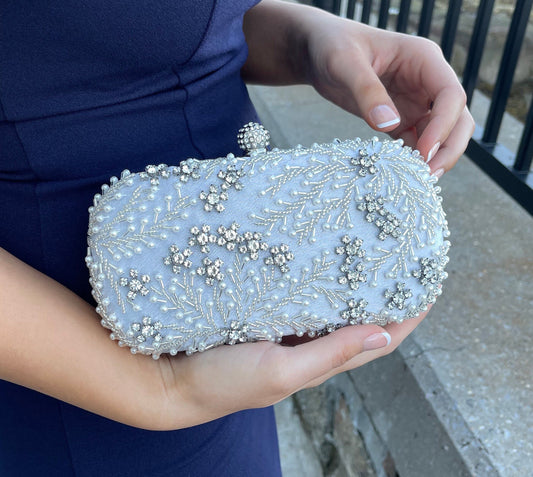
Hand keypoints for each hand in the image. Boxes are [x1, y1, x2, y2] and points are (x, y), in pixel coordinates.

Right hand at [1, 247, 425, 430]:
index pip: (378, 336)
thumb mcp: (282, 371)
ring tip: (363, 240)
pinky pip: (296, 287)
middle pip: (357, 311)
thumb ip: (331, 353)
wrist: (167, 377)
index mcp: (318, 360)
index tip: (428, 280)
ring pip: (328, 296)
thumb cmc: (224, 381)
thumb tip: (384, 335)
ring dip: (348, 272)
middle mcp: (307, 340)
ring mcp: (284, 322)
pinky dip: (311, 270)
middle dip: (381, 285)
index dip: (407, 312)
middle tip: (397, 249)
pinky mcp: (261, 308)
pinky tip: (313, 246)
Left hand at [301, 16, 473, 175]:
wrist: (316, 52)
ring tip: (417, 182)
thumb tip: (389, 125)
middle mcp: (426, 82)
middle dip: (449, 147)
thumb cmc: (331, 46)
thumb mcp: (344, 64)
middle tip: (429, 175)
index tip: (424, 151)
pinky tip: (401, 175)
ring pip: (440, 134)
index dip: (444, 125)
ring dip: (433, 158)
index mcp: (423, 60)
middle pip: (457, 118)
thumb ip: (367, 92)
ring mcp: (415, 102)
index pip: (450, 95)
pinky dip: (412, 159)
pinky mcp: (400, 119)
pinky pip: (415, 142)